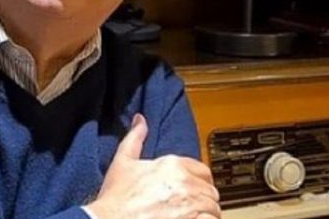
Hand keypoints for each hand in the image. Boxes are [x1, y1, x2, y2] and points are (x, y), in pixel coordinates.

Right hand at [87, 114, 219, 218]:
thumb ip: (135, 138)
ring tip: (191, 217)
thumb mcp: (122, 162)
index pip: (203, 171)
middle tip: (189, 208)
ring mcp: (190, 205)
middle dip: (202, 199)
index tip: (191, 191)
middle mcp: (185, 183)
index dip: (198, 182)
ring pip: (213, 209)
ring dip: (205, 214)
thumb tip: (140, 120)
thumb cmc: (115, 198)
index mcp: (173, 165)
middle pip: (210, 191)